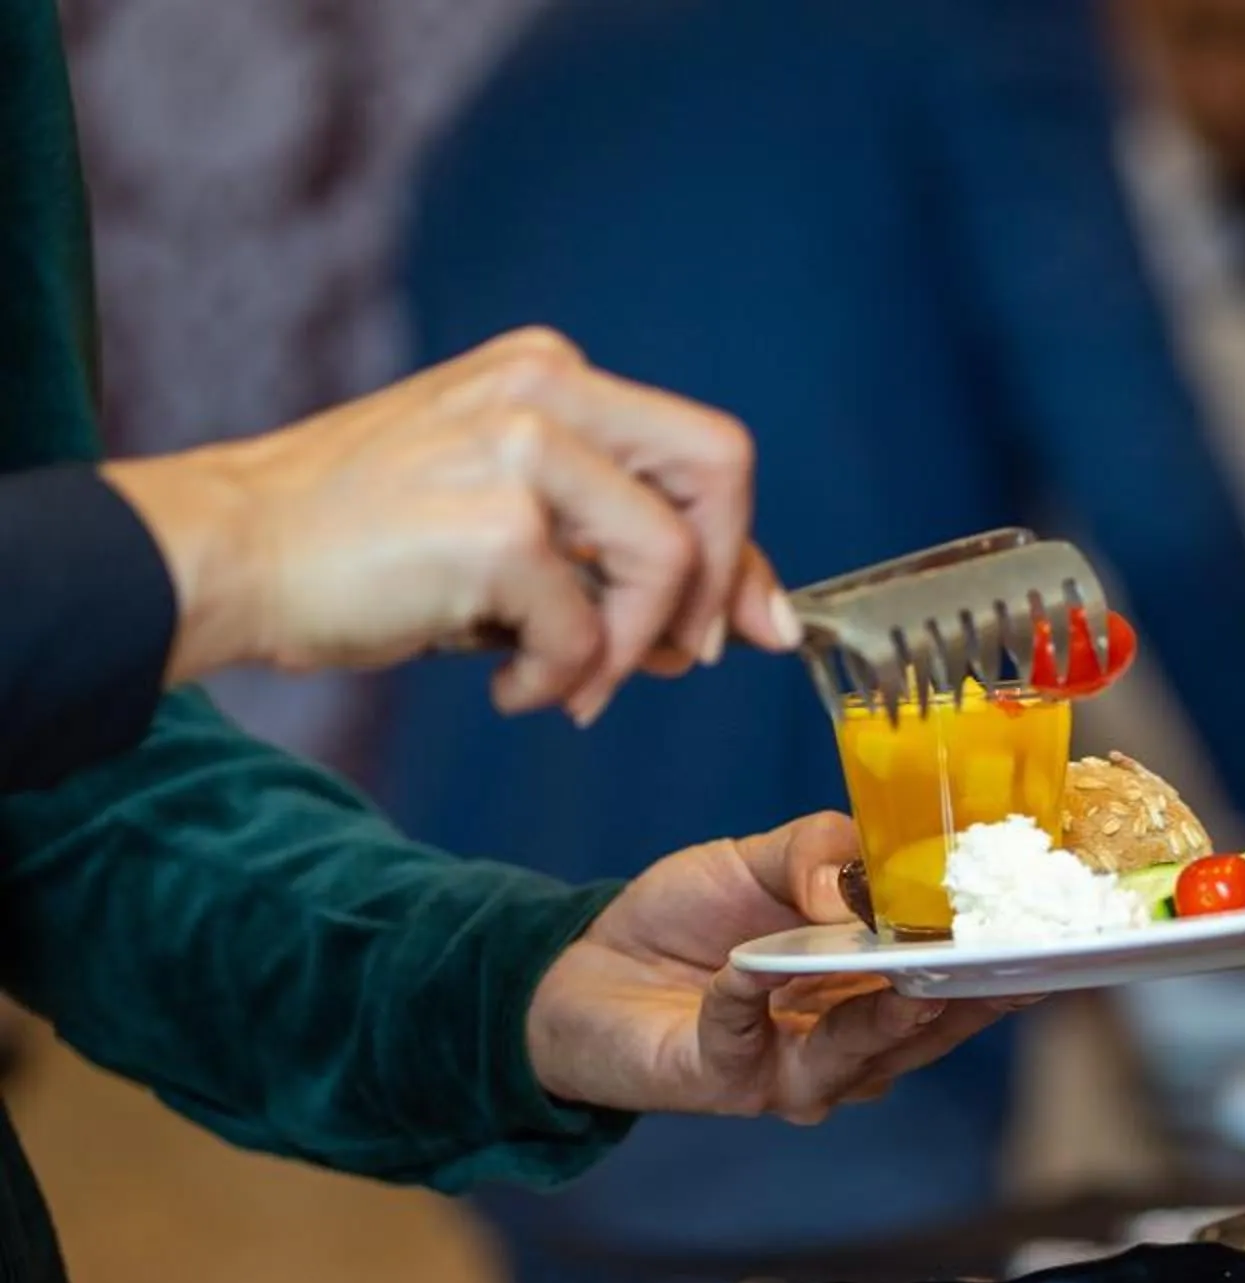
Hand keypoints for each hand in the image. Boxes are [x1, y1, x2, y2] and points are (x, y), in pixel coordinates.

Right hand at [100, 328, 801, 724]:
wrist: (233, 554)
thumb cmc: (368, 544)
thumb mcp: (512, 518)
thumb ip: (620, 548)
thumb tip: (753, 619)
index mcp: (551, 375)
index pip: (705, 449)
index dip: (742, 549)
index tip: (742, 626)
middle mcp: (546, 390)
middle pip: (720, 470)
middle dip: (717, 582)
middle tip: (671, 660)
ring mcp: (520, 450)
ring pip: (666, 560)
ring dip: (629, 650)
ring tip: (563, 685)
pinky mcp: (496, 527)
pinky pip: (586, 631)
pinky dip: (558, 681)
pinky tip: (506, 687)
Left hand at [526, 812, 1019, 1122]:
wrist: (580, 969)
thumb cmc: (685, 919)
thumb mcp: (757, 858)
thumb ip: (814, 851)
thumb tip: (852, 880)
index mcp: (871, 987)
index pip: (951, 985)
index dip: (996, 967)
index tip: (1044, 944)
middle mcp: (846, 1042)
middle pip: (925, 1033)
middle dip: (964, 1005)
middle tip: (1000, 973)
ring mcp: (792, 1071)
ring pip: (857, 1054)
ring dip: (883, 1020)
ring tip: (909, 985)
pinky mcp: (728, 1081)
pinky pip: (747, 1040)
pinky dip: (747, 1000)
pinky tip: (744, 968)